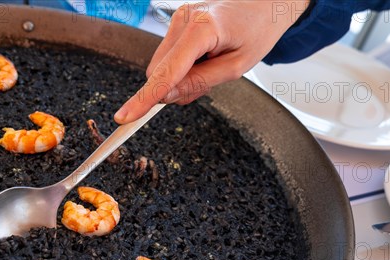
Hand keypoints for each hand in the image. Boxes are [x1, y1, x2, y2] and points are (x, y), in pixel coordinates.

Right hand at [114, 0, 310, 123]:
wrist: (264, 1)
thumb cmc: (257, 30)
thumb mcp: (236, 66)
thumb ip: (200, 82)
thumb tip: (166, 96)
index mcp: (202, 28)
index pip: (166, 72)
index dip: (144, 99)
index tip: (124, 117)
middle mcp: (184, 19)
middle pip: (159, 72)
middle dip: (175, 89)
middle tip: (208, 82)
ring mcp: (178, 18)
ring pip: (162, 67)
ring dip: (180, 78)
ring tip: (211, 65)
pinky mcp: (177, 21)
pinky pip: (168, 57)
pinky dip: (182, 67)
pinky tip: (204, 58)